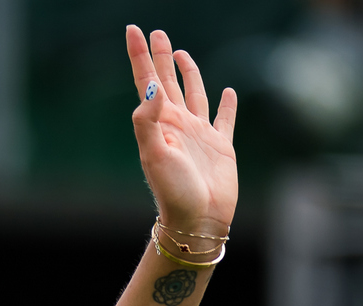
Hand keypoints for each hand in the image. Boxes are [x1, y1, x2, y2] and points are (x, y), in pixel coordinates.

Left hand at [126, 25, 237, 234]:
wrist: (197, 219)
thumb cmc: (172, 191)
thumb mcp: (153, 154)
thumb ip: (148, 121)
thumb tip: (151, 87)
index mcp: (158, 123)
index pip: (146, 81)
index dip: (139, 55)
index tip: (133, 30)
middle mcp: (177, 124)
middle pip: (167, 81)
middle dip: (161, 56)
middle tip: (156, 33)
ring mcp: (199, 134)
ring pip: (194, 93)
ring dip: (188, 73)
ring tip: (182, 53)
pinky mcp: (221, 146)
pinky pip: (224, 119)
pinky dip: (227, 104)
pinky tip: (229, 92)